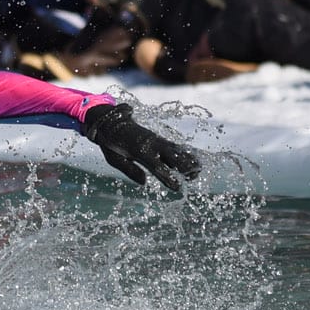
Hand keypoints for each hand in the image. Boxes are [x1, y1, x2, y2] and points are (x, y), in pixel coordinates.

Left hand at [81, 103, 200, 190]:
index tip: (177, 187)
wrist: (110, 121)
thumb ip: (130, 170)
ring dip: (188, 160)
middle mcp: (151, 144)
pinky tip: (193, 159)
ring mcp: (156, 140)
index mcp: (139, 151)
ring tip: (198, 170)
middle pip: (173, 156)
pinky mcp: (158, 139)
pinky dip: (184, 153)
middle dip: (184, 166)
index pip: (157, 167)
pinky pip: (173, 146)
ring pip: (176, 150)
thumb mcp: (114, 158)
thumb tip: (144, 182)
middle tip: (194, 177)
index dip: (168, 177)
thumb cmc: (111, 143)